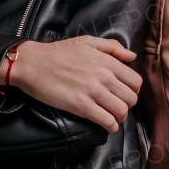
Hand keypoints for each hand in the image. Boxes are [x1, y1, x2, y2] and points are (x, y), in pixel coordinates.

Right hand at [7, 36, 141, 133]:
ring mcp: (94, 92)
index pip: (136, 81)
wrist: (33, 63)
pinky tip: (106, 124)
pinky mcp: (81, 106)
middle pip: (132, 98)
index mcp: (108, 61)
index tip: (125, 93)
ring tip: (113, 116)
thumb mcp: (87, 41)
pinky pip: (107, 121)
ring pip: (122, 111)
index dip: (133, 90)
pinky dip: (110, 126)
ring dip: (120, 117)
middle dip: (127, 104)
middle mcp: (105, 76)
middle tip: (118, 106)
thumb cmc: (58, 52)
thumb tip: (131, 56)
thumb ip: (113, 47)